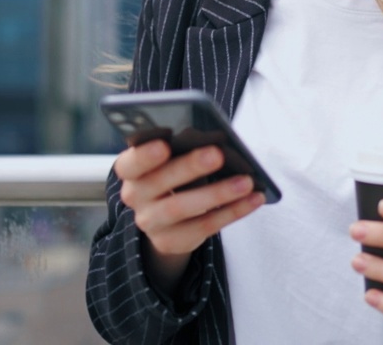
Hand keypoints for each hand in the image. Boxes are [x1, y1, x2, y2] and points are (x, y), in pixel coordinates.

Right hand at [114, 139, 264, 290]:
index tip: (164, 145)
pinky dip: (233, 211)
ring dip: (218, 193)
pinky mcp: (171, 241)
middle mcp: (135, 197)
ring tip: (246, 182)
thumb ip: (182, 150)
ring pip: (182, 208)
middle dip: (189, 167)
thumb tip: (215, 140)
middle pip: (159, 183)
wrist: (165, 220)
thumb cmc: (174, 176)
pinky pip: (205, 226)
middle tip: (217, 154)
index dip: (144, 155)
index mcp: (131, 170)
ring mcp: (151, 222)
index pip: (129, 163)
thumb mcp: (170, 161)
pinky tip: (253, 199)